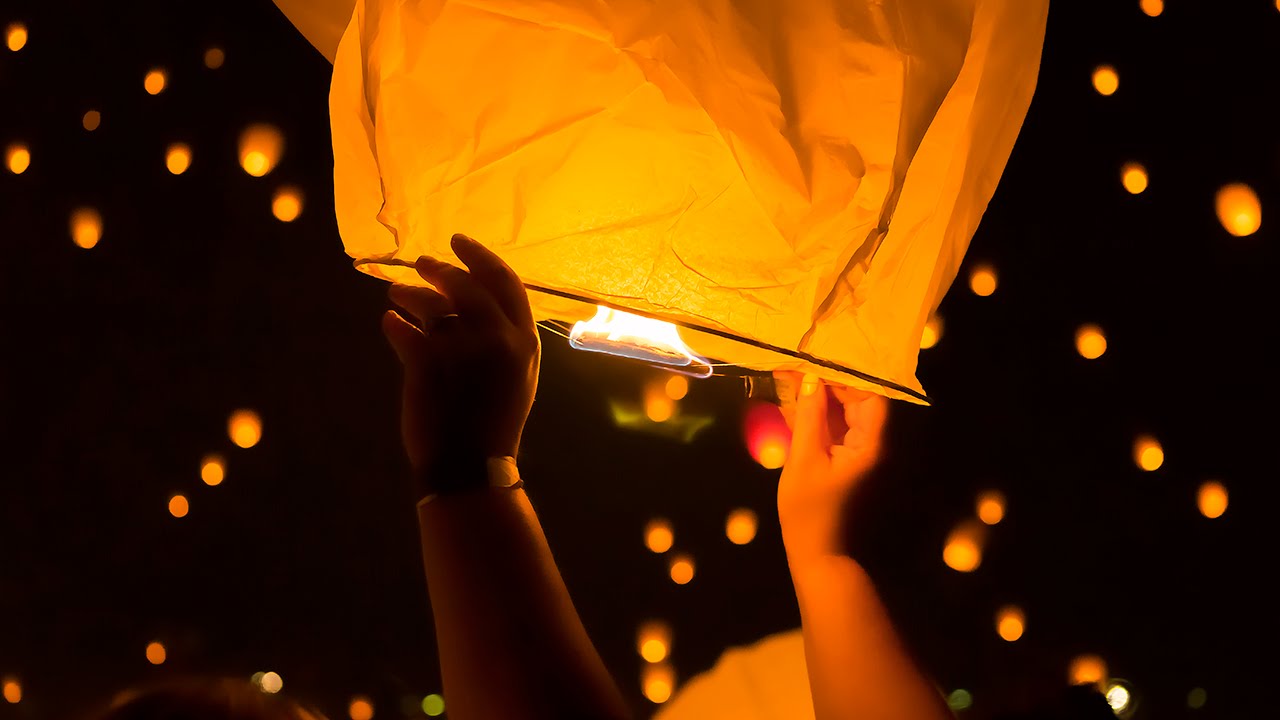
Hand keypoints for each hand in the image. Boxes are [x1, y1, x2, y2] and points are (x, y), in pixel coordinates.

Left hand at [381, 234, 539, 492]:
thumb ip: (506, 339)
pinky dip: (393, 325)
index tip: (459, 242)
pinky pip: (402, 330)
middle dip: (440, 268)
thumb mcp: (517, 378)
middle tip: (421, 263)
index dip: (480, 257)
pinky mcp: (426, 363)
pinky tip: (389, 324)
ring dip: (409, 294)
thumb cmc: (493, 423)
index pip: (505, 281)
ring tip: (396, 295)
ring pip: (430, 304)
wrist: (470, 465)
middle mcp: (496, 338)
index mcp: (523, 340)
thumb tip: (474, 303)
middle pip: (465, 284)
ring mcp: (461, 349)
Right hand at [774, 372, 887, 558]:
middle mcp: (869, 442)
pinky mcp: (842, 457)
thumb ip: (809, 416)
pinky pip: (833, 425)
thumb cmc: (809, 510)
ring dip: (820, 394)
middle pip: (857, 399)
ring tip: (792, 373)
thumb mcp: (804, 458)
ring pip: (843, 411)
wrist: (816, 552)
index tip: (820, 360)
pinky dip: (816, 413)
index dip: (848, 375)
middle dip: (829, 380)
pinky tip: (794, 399)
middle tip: (800, 362)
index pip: (870, 395)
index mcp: (869, 442)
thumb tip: (810, 379)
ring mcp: (856, 450)